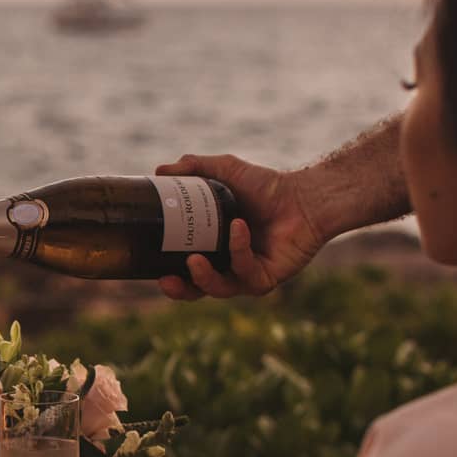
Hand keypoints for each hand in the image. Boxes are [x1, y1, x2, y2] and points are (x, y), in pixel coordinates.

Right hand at [154, 154, 326, 299]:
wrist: (306, 196)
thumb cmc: (268, 187)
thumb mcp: (225, 171)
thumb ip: (194, 167)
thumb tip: (159, 169)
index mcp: (214, 249)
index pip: (184, 269)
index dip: (167, 274)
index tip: (151, 269)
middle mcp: (228, 266)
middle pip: (198, 289)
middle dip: (180, 290)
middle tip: (165, 279)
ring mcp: (247, 275)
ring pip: (219, 288)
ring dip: (204, 277)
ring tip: (194, 258)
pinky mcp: (267, 279)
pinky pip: (246, 272)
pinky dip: (239, 250)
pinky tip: (238, 228)